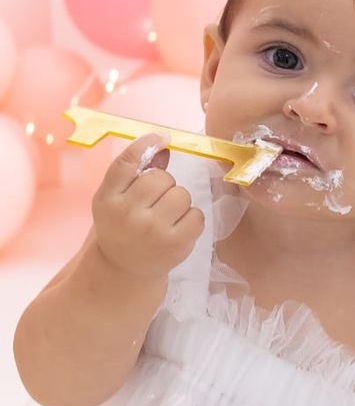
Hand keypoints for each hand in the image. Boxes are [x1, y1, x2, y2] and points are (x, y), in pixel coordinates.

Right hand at [92, 138, 204, 280]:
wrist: (123, 268)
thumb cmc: (120, 225)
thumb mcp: (116, 197)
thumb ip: (136, 169)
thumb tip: (162, 143)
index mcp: (108, 199)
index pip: (127, 163)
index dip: (146, 144)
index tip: (162, 137)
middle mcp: (127, 214)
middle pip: (161, 178)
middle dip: (164, 184)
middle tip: (155, 201)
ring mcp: (152, 230)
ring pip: (181, 194)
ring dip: (179, 201)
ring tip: (166, 215)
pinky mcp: (174, 244)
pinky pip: (197, 215)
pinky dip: (191, 218)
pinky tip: (177, 227)